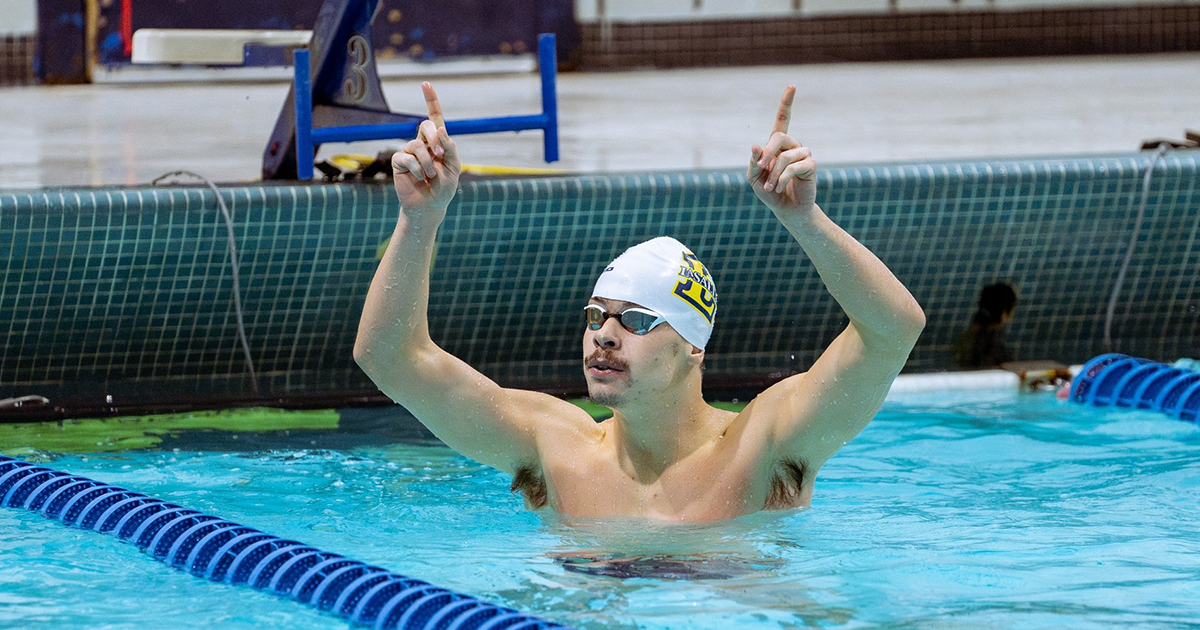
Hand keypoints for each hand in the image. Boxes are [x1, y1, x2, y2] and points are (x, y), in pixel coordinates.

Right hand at [392, 82, 460, 221]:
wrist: (430, 206)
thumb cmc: (444, 187)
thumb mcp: (454, 167)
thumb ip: (450, 148)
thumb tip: (441, 129)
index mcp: (438, 142)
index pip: (434, 117)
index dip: (431, 100)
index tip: (426, 84)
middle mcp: (423, 143)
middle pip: (425, 125)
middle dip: (434, 138)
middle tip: (440, 156)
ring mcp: (410, 151)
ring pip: (416, 144)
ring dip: (427, 162)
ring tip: (431, 175)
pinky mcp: (399, 162)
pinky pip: (406, 157)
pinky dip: (416, 168)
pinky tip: (420, 177)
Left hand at [747, 86, 816, 217]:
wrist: (786, 209)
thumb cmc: (769, 191)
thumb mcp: (754, 178)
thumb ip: (754, 162)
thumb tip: (756, 146)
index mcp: (777, 145)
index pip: (782, 119)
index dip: (787, 103)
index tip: (792, 86)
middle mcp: (792, 146)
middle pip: (780, 137)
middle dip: (768, 153)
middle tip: (761, 168)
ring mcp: (803, 154)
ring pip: (785, 156)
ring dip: (774, 173)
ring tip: (770, 186)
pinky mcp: (811, 166)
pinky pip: (795, 166)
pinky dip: (782, 178)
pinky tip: (778, 187)